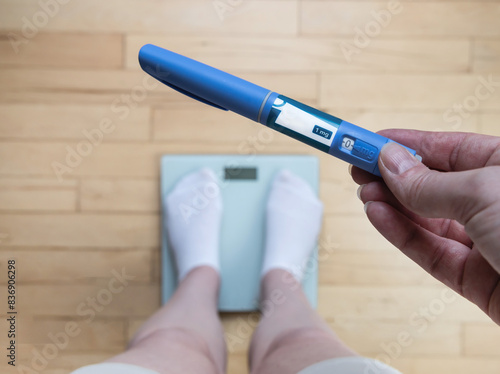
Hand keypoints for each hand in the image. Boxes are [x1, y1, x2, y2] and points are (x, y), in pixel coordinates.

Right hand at [351, 129, 499, 323]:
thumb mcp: (484, 193)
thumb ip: (429, 182)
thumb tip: (390, 162)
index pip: (447, 149)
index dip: (406, 143)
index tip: (370, 140)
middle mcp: (497, 203)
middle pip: (432, 184)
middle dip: (393, 174)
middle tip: (357, 165)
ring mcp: (486, 241)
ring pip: (426, 218)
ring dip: (391, 204)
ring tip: (363, 191)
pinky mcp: (475, 277)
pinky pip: (429, 250)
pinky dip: (399, 233)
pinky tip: (377, 215)